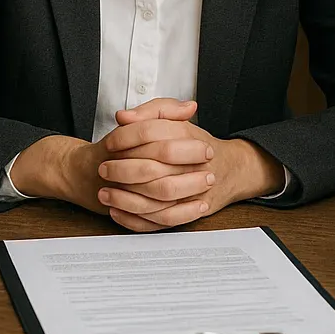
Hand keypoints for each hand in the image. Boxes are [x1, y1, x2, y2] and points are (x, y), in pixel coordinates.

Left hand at [98, 99, 283, 231]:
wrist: (230, 170)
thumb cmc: (197, 145)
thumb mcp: (178, 120)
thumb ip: (153, 112)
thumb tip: (124, 116)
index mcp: (190, 137)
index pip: (153, 134)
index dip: (126, 138)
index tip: (109, 143)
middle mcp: (195, 165)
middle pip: (154, 170)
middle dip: (123, 171)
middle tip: (104, 170)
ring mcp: (196, 192)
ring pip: (158, 200)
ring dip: (127, 199)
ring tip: (105, 194)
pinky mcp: (192, 211)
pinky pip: (162, 221)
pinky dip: (138, 219)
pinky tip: (118, 212)